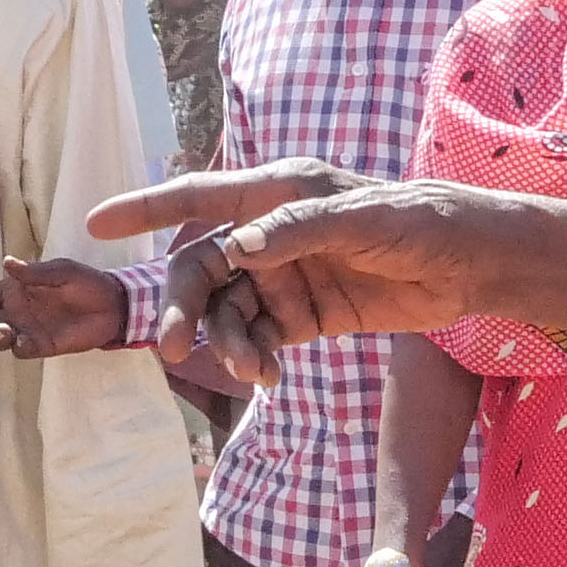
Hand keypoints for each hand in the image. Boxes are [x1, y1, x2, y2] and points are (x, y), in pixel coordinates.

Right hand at [0, 254, 129, 358]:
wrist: (113, 306)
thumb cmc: (86, 282)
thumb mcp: (62, 270)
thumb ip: (35, 272)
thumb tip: (7, 263)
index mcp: (16, 289)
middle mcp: (17, 311)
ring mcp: (28, 329)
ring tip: (5, 331)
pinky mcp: (42, 346)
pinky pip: (21, 351)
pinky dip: (18, 348)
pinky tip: (23, 341)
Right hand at [89, 168, 482, 378]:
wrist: (471, 267)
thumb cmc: (423, 222)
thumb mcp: (366, 220)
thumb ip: (300, 229)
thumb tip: (239, 246)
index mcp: (276, 191)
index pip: (197, 195)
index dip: (145, 207)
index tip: (95, 224)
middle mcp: (270, 232)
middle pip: (201, 269)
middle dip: (181, 307)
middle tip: (171, 348)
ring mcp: (283, 275)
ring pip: (226, 311)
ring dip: (226, 341)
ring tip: (249, 369)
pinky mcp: (303, 314)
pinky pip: (258, 337)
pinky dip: (253, 356)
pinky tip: (266, 375)